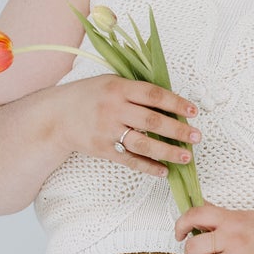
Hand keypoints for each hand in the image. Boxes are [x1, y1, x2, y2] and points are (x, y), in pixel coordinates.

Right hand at [54, 74, 199, 174]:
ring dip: (167, 152)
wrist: (56, 116)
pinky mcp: (102, 149)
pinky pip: (129, 160)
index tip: (194, 111)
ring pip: (143, 143)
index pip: (153, 95)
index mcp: (118, 88)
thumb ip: (136, 90)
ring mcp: (107, 130)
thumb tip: (170, 103)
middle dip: (178, 130)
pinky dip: (147, 167)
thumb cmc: (89, 97)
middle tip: (197, 137)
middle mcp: (113, 108)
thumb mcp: (110, 82)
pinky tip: (163, 171)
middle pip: (152, 121)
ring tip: (186, 157)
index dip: (176, 102)